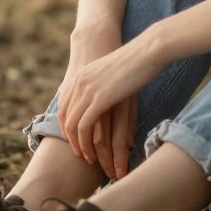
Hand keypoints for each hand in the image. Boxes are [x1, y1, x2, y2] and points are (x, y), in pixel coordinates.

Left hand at [58, 26, 122, 174]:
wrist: (145, 50)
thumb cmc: (135, 61)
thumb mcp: (111, 72)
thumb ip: (102, 86)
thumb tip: (105, 103)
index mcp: (80, 77)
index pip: (64, 108)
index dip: (67, 127)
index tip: (76, 141)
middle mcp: (78, 84)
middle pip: (66, 118)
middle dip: (72, 140)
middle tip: (81, 155)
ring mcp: (87, 91)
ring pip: (74, 126)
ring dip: (80, 146)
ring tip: (88, 160)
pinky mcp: (99, 99)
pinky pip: (84, 126)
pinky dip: (86, 143)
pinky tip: (93, 154)